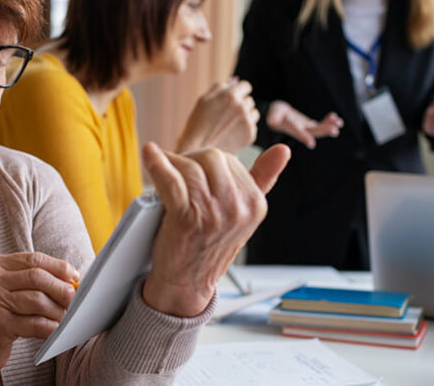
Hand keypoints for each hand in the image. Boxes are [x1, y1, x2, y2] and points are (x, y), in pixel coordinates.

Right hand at [0, 253, 79, 374]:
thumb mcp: (3, 288)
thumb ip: (29, 279)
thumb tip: (69, 279)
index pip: (33, 259)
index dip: (58, 267)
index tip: (73, 276)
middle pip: (37, 277)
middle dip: (61, 287)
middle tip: (73, 298)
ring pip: (38, 300)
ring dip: (57, 309)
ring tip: (63, 316)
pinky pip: (35, 324)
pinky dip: (50, 326)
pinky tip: (54, 329)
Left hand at [140, 142, 290, 316]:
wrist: (187, 283)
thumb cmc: (210, 245)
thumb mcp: (243, 214)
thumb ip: (263, 180)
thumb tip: (283, 150)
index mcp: (255, 204)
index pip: (229, 160)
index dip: (205, 161)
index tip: (193, 169)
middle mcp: (238, 209)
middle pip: (210, 158)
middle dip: (191, 159)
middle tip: (177, 169)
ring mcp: (212, 214)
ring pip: (190, 167)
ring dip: (172, 163)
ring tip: (162, 166)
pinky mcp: (186, 218)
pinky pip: (170, 179)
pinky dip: (157, 164)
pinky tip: (150, 154)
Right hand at [176, 78, 259, 154]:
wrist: (197, 151)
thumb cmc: (196, 125)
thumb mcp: (203, 101)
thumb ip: (219, 88)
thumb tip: (233, 81)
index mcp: (229, 94)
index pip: (245, 86)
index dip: (239, 92)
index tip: (234, 99)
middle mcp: (241, 106)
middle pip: (249, 100)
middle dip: (241, 105)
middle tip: (227, 116)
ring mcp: (247, 120)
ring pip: (253, 113)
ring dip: (245, 117)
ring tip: (229, 126)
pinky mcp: (251, 134)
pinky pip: (253, 127)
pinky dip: (244, 130)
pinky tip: (231, 135)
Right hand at [266, 100, 342, 148]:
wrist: (276, 116)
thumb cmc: (274, 115)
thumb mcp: (272, 115)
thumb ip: (272, 117)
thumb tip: (272, 120)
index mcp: (289, 129)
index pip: (297, 133)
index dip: (303, 137)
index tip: (311, 143)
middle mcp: (299, 131)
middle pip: (312, 132)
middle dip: (323, 130)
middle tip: (334, 130)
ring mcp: (305, 128)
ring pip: (319, 129)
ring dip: (328, 126)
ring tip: (339, 123)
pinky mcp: (309, 125)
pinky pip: (320, 124)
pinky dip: (328, 121)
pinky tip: (335, 117)